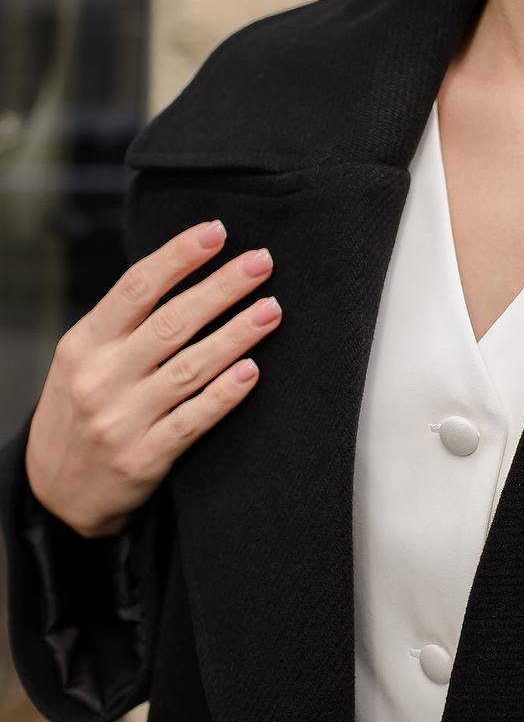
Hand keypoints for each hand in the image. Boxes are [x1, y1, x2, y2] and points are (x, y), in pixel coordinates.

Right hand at [24, 220, 281, 538]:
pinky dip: (225, 394)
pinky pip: (193, 420)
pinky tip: (253, 371)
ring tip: (272, 309)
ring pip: (190, 368)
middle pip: (172, 321)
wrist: (54, 490)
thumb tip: (188, 268)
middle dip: (222, 287)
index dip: (178, 256)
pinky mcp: (144, 458)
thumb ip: (125, 322)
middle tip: (262, 261)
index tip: (217, 231)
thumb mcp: (83, 358)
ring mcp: (122, 419)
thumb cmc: (82, 406)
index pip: (136, 287)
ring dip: (237, 335)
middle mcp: (101, 377)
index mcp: (85, 343)